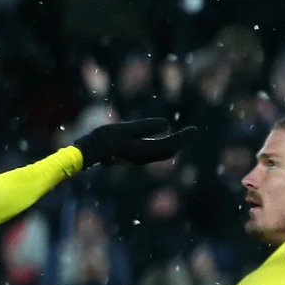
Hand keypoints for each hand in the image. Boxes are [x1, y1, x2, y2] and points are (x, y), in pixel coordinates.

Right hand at [73, 117, 197, 166]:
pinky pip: (153, 152)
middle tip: (191, 132)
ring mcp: (137, 159)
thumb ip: (147, 127)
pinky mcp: (131, 157)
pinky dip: (161, 146)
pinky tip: (158, 140)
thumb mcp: (127, 128)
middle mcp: (144, 157)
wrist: (88, 153)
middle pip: (169, 151)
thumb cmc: (105, 139)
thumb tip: (166, 125)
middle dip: (181, 142)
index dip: (184, 137)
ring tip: (179, 136)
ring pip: (161, 153)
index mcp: (145, 150)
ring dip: (172, 145)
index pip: (171, 144)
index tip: (195, 130)